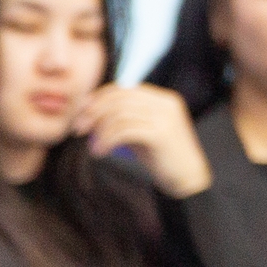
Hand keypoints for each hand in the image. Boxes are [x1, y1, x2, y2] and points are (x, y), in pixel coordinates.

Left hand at [75, 84, 212, 197]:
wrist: (188, 178)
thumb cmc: (163, 156)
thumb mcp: (143, 131)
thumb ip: (125, 118)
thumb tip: (91, 111)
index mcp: (163, 99)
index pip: (123, 89)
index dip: (98, 98)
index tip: (81, 114)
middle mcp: (165, 103)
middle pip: (119, 98)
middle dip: (94, 112)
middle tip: (79, 129)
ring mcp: (165, 118)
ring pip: (120, 114)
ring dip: (99, 130)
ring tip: (92, 146)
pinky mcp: (161, 134)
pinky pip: (125, 131)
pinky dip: (107, 141)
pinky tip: (100, 153)